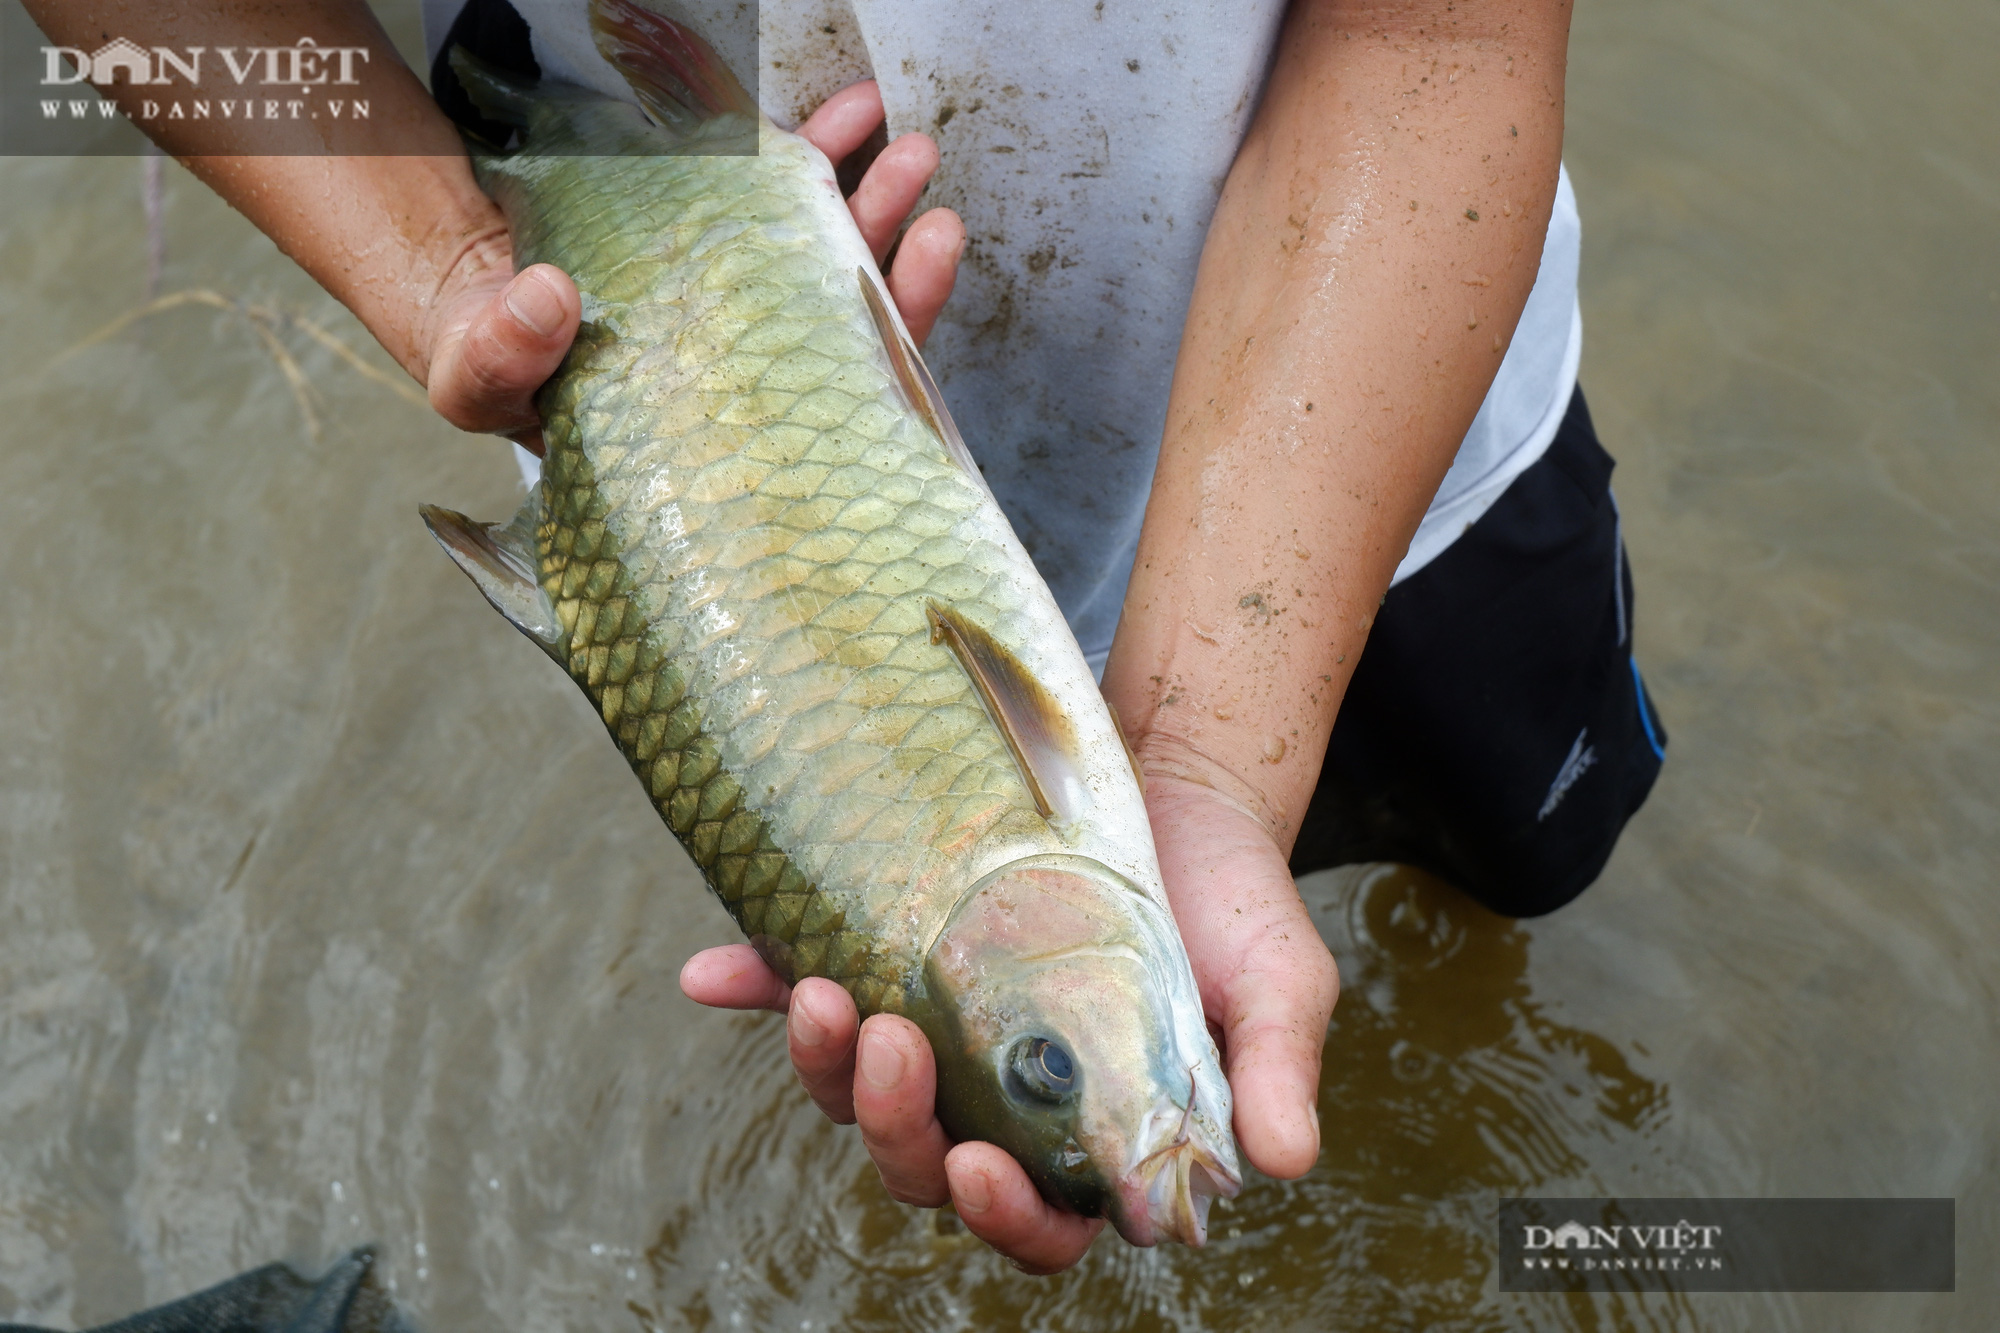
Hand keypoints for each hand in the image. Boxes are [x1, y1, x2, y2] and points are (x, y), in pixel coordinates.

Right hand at [418, 80, 964, 451]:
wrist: (463, 290)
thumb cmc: (484, 357)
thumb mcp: (475, 374)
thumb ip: (505, 356)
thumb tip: (550, 301)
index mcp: (718, 428)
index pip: (826, 406)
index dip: (884, 353)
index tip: (910, 286)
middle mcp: (746, 367)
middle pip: (848, 327)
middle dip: (895, 261)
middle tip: (923, 202)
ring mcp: (737, 297)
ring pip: (828, 255)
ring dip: (872, 197)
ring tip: (903, 146)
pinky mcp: (718, 234)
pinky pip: (785, 198)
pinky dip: (817, 154)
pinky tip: (846, 118)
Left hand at [681, 770, 1338, 1276]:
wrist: (1179, 789)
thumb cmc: (1235, 901)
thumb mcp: (1280, 984)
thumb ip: (1278, 1074)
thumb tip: (1286, 1165)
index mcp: (1096, 1139)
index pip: (1042, 1220)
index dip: (1002, 1217)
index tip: (978, 1163)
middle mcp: (1004, 1102)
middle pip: (927, 1164)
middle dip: (895, 1128)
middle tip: (893, 1044)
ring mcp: (944, 1032)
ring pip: (859, 1092)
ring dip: (823, 1067)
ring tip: (823, 1000)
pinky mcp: (899, 959)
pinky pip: (812, 982)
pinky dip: (755, 985)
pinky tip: (709, 974)